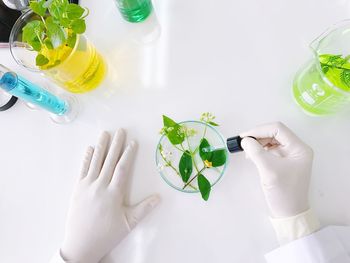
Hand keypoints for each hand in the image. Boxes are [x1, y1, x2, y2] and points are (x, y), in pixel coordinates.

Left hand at [60, 129, 159, 262]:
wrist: (81, 245)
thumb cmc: (107, 234)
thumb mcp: (128, 224)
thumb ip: (144, 209)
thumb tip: (159, 197)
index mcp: (114, 193)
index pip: (123, 168)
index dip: (128, 154)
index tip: (132, 142)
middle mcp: (100, 186)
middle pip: (109, 161)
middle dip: (116, 144)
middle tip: (120, 130)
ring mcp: (87, 186)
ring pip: (95, 162)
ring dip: (101, 146)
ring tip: (105, 133)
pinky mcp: (77, 189)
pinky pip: (82, 170)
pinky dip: (86, 158)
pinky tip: (89, 149)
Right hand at [240, 122, 312, 217]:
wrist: (288, 213)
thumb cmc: (282, 192)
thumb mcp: (268, 169)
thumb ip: (256, 151)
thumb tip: (245, 140)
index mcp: (299, 148)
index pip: (277, 129)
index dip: (259, 130)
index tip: (243, 137)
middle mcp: (296, 148)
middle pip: (274, 133)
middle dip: (257, 136)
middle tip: (243, 144)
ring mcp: (290, 155)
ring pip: (271, 140)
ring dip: (257, 143)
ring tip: (247, 151)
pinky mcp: (283, 161)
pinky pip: (270, 149)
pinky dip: (259, 150)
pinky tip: (252, 156)